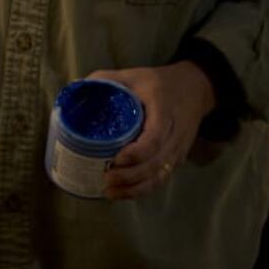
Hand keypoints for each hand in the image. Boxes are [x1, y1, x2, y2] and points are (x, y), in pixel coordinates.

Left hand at [87, 62, 215, 200]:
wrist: (194, 90)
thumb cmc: (159, 82)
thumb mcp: (134, 74)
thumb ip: (105, 79)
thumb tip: (73, 88)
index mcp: (164, 111)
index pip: (156, 138)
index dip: (137, 153)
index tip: (116, 159)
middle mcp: (175, 134)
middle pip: (157, 163)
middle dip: (131, 176)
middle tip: (106, 179)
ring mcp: (178, 149)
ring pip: (160, 176)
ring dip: (136, 188)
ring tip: (110, 192)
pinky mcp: (176, 159)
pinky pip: (162, 178)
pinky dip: (144, 190)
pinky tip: (124, 193)